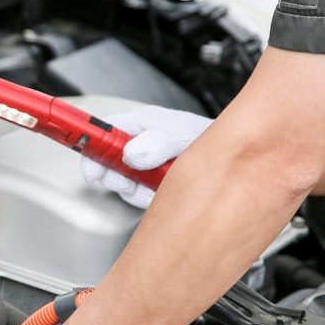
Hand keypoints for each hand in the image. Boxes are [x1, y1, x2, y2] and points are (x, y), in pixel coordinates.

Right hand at [81, 105, 212, 207]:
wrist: (233, 158)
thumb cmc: (207, 136)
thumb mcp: (182, 133)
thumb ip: (157, 141)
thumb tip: (131, 155)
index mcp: (138, 124)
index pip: (101, 132)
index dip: (91, 149)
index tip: (92, 168)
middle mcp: (137, 145)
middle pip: (106, 163)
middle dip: (115, 177)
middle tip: (130, 182)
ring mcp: (143, 167)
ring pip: (123, 185)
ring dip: (137, 191)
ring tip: (158, 184)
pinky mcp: (152, 185)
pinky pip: (140, 198)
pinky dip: (150, 200)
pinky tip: (165, 192)